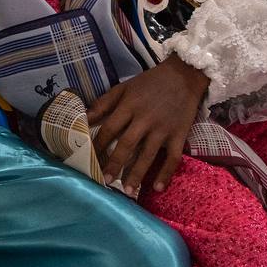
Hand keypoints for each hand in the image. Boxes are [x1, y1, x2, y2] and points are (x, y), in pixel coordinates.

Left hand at [87, 54, 208, 195]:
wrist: (183, 76)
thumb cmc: (149, 82)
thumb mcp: (123, 88)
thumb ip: (103, 103)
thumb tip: (83, 117)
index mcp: (129, 106)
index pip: (110, 128)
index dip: (98, 144)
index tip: (89, 158)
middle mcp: (145, 119)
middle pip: (127, 145)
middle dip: (115, 164)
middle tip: (105, 181)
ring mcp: (163, 128)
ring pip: (148, 155)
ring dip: (137, 174)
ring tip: (128, 190)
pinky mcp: (180, 135)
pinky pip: (173, 158)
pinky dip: (166, 173)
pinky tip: (158, 188)